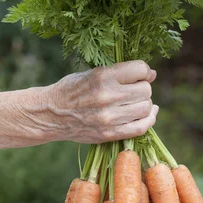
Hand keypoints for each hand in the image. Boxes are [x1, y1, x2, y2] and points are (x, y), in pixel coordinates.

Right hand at [42, 60, 158, 143]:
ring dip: (145, 104)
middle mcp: (107, 96)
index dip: (144, 71)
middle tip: (133, 90)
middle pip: (145, 90)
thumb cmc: (72, 90)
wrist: (50, 114)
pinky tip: (148, 114)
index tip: (141, 75)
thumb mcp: (91, 72)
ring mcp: (109, 117)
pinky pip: (141, 128)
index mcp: (102, 76)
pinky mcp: (109, 134)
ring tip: (135, 102)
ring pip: (145, 108)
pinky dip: (150, 120)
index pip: (140, 69)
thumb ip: (120, 72)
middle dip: (143, 88)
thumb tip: (152, 74)